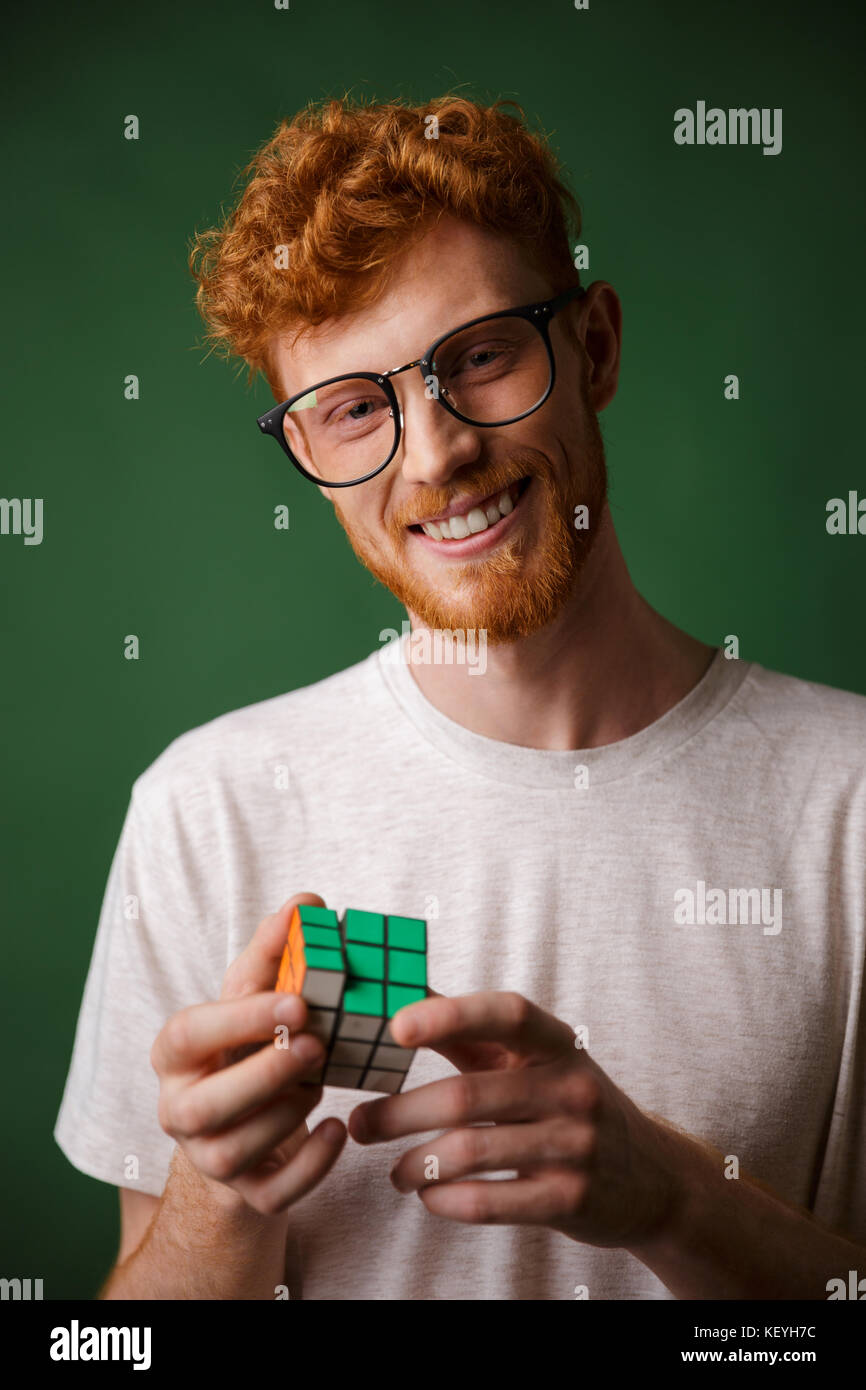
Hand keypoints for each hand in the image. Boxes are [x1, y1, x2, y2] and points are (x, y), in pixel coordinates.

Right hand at [151, 893, 346, 1214]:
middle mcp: (179, 1110)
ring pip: (239, 1148)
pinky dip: (312, 1163)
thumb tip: (307, 902)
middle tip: (318, 1045)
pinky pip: (276, 1192)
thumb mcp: (256, 998)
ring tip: (322, 1081)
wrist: (247, 1126)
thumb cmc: (249, 1047)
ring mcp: (209, 1158)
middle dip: (266, 1073)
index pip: (190, 1034)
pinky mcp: (247, 1195)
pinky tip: (338, 1130)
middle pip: (208, 1103)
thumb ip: (277, 950)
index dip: (241, 1019)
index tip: (297, 1002)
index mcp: (175, 1054)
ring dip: (288, 1112)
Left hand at [348, 990, 681, 1247]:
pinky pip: (489, 1202)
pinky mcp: (570, 1200)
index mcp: (559, 1043)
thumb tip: (399, 993)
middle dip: (399, 1112)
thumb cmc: (570, 1103)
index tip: (395, 1025)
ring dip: (414, 1163)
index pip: (507, 1014)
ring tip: (392, 1170)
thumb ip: (471, 1030)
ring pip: (470, 1152)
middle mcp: (571, 1088)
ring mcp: (575, 1146)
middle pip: (466, 1096)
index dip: (450, 1015)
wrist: (651, 1176)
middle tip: (360, 1121)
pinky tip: (428, 1194)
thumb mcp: (536, 1059)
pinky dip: (445, 1200)